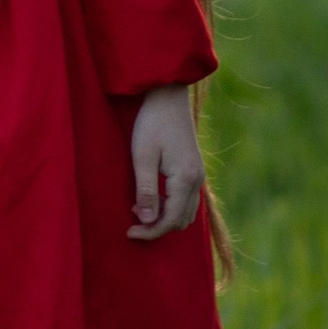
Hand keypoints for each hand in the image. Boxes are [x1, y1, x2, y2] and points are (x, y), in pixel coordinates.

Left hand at [128, 85, 205, 241]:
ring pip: (186, 213)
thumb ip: (145, 190)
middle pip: (180, 221)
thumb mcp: (143, 156)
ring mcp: (198, 175)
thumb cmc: (152, 123)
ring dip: (165, 219)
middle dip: (157, 228)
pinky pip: (187, 200)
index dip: (150, 232)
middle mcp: (197, 180)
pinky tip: (152, 199)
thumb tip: (147, 220)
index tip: (129, 233)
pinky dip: (172, 208)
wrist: (168, 95)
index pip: (170, 220)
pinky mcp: (194, 169)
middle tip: (132, 224)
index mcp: (185, 179)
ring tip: (140, 211)